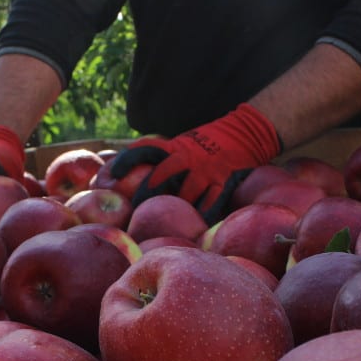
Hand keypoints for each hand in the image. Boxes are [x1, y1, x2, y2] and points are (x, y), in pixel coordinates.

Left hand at [108, 103, 281, 223]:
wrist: (246, 131)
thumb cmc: (210, 142)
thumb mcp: (184, 143)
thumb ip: (165, 158)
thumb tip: (139, 177)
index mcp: (176, 148)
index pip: (146, 149)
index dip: (128, 160)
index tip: (113, 174)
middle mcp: (189, 157)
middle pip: (162, 175)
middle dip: (147, 193)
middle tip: (134, 212)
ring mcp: (207, 169)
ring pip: (187, 193)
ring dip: (177, 209)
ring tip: (166, 227)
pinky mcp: (226, 180)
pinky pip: (214, 202)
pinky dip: (205, 216)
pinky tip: (198, 230)